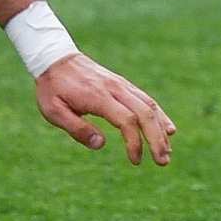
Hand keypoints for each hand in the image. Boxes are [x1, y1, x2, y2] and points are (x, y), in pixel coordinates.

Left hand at [34, 53, 175, 165]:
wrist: (55, 58)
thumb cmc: (52, 88)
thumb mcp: (53, 111)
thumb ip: (76, 129)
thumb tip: (101, 144)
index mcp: (98, 96)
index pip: (126, 120)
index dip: (135, 142)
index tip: (135, 160)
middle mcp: (115, 88)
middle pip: (145, 113)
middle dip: (157, 139)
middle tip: (163, 162)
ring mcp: (121, 84)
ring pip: (149, 105)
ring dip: (161, 129)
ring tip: (167, 152)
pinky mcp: (122, 84)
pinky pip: (146, 99)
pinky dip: (159, 115)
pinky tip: (168, 129)